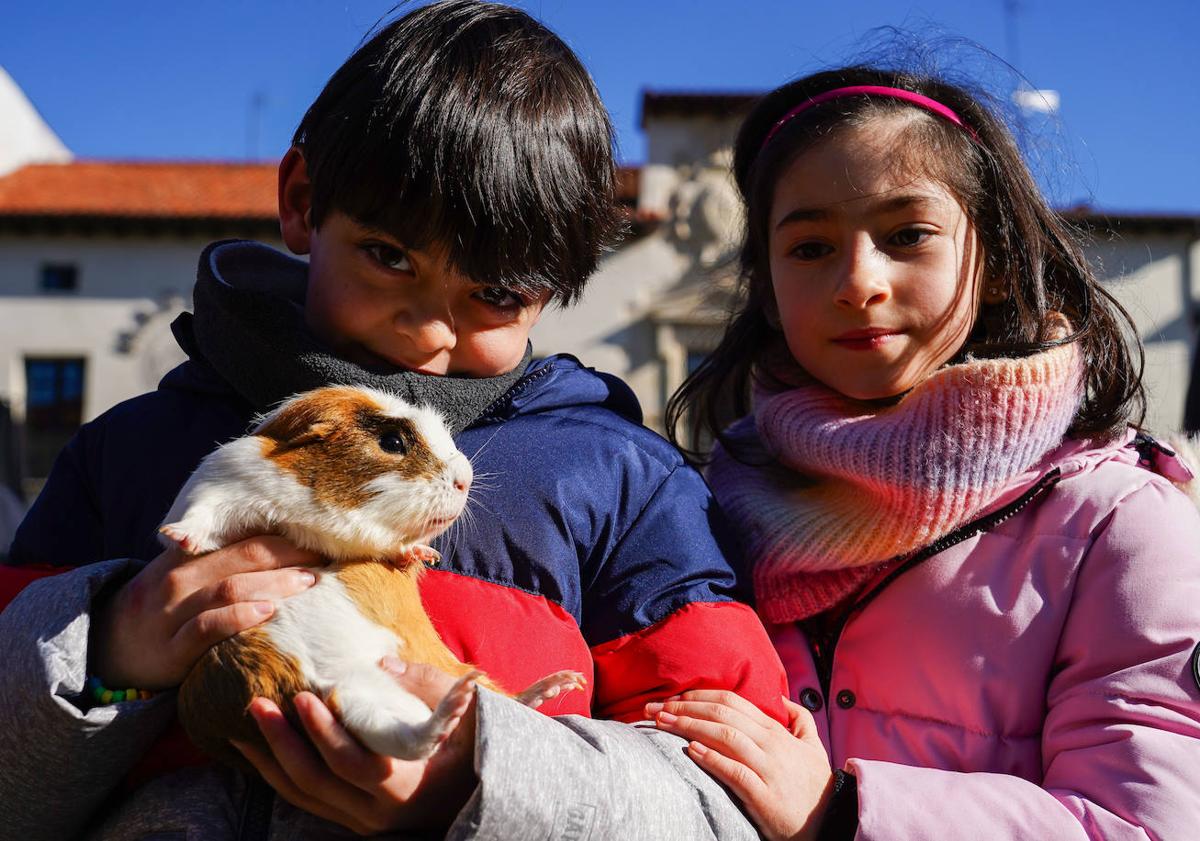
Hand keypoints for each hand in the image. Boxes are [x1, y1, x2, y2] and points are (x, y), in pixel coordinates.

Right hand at [89, 536, 321, 689]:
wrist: (105, 650)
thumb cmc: (161, 610)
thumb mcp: (183, 577)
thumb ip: (222, 563)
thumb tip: (285, 554)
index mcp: (187, 557)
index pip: (242, 539)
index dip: (284, 538)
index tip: (319, 540)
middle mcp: (179, 579)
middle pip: (243, 557)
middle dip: (288, 556)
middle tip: (324, 560)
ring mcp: (172, 614)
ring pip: (229, 588)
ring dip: (274, 583)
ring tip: (309, 583)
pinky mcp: (171, 650)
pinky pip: (207, 627)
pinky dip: (239, 617)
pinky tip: (269, 612)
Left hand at [233, 658, 477, 835]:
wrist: (480, 796)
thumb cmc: (480, 748)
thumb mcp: (471, 715)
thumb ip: (429, 687)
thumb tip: (382, 666)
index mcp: (405, 786)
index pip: (352, 763)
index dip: (323, 732)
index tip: (303, 696)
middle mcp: (377, 812)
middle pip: (315, 781)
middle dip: (281, 741)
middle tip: (257, 703)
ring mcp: (361, 820)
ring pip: (302, 795)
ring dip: (270, 759)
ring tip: (248, 722)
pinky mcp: (351, 818)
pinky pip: (306, 801)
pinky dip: (279, 775)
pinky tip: (260, 750)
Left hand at [647, 690, 833, 840]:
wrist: (833, 821)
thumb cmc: (815, 784)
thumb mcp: (813, 745)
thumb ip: (800, 718)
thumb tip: (782, 697)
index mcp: (776, 730)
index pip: (732, 701)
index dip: (699, 695)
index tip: (673, 696)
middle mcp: (771, 744)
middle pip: (723, 714)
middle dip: (684, 707)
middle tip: (654, 707)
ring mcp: (768, 768)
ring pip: (726, 737)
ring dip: (690, 726)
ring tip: (662, 723)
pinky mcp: (764, 795)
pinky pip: (735, 772)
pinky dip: (712, 758)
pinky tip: (691, 750)